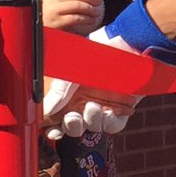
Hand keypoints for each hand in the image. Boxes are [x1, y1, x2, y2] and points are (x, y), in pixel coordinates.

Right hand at [41, 0, 102, 33]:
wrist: (31, 28)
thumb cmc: (41, 15)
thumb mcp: (46, 2)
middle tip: (98, 1)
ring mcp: (55, 10)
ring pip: (78, 6)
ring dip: (91, 9)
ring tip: (96, 12)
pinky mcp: (58, 22)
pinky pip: (76, 18)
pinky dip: (86, 19)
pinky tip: (91, 21)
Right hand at [41, 0, 175, 139]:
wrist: (128, 45)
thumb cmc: (99, 51)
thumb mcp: (72, 69)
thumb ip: (58, 91)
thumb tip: (47, 110)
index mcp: (70, 92)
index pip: (58, 117)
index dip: (55, 128)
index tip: (54, 131)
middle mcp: (85, 100)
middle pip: (75, 126)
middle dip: (73, 126)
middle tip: (73, 117)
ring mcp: (104, 105)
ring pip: (94, 127)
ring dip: (91, 122)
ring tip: (92, 108)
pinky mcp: (122, 109)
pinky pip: (113, 125)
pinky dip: (109, 122)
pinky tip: (107, 112)